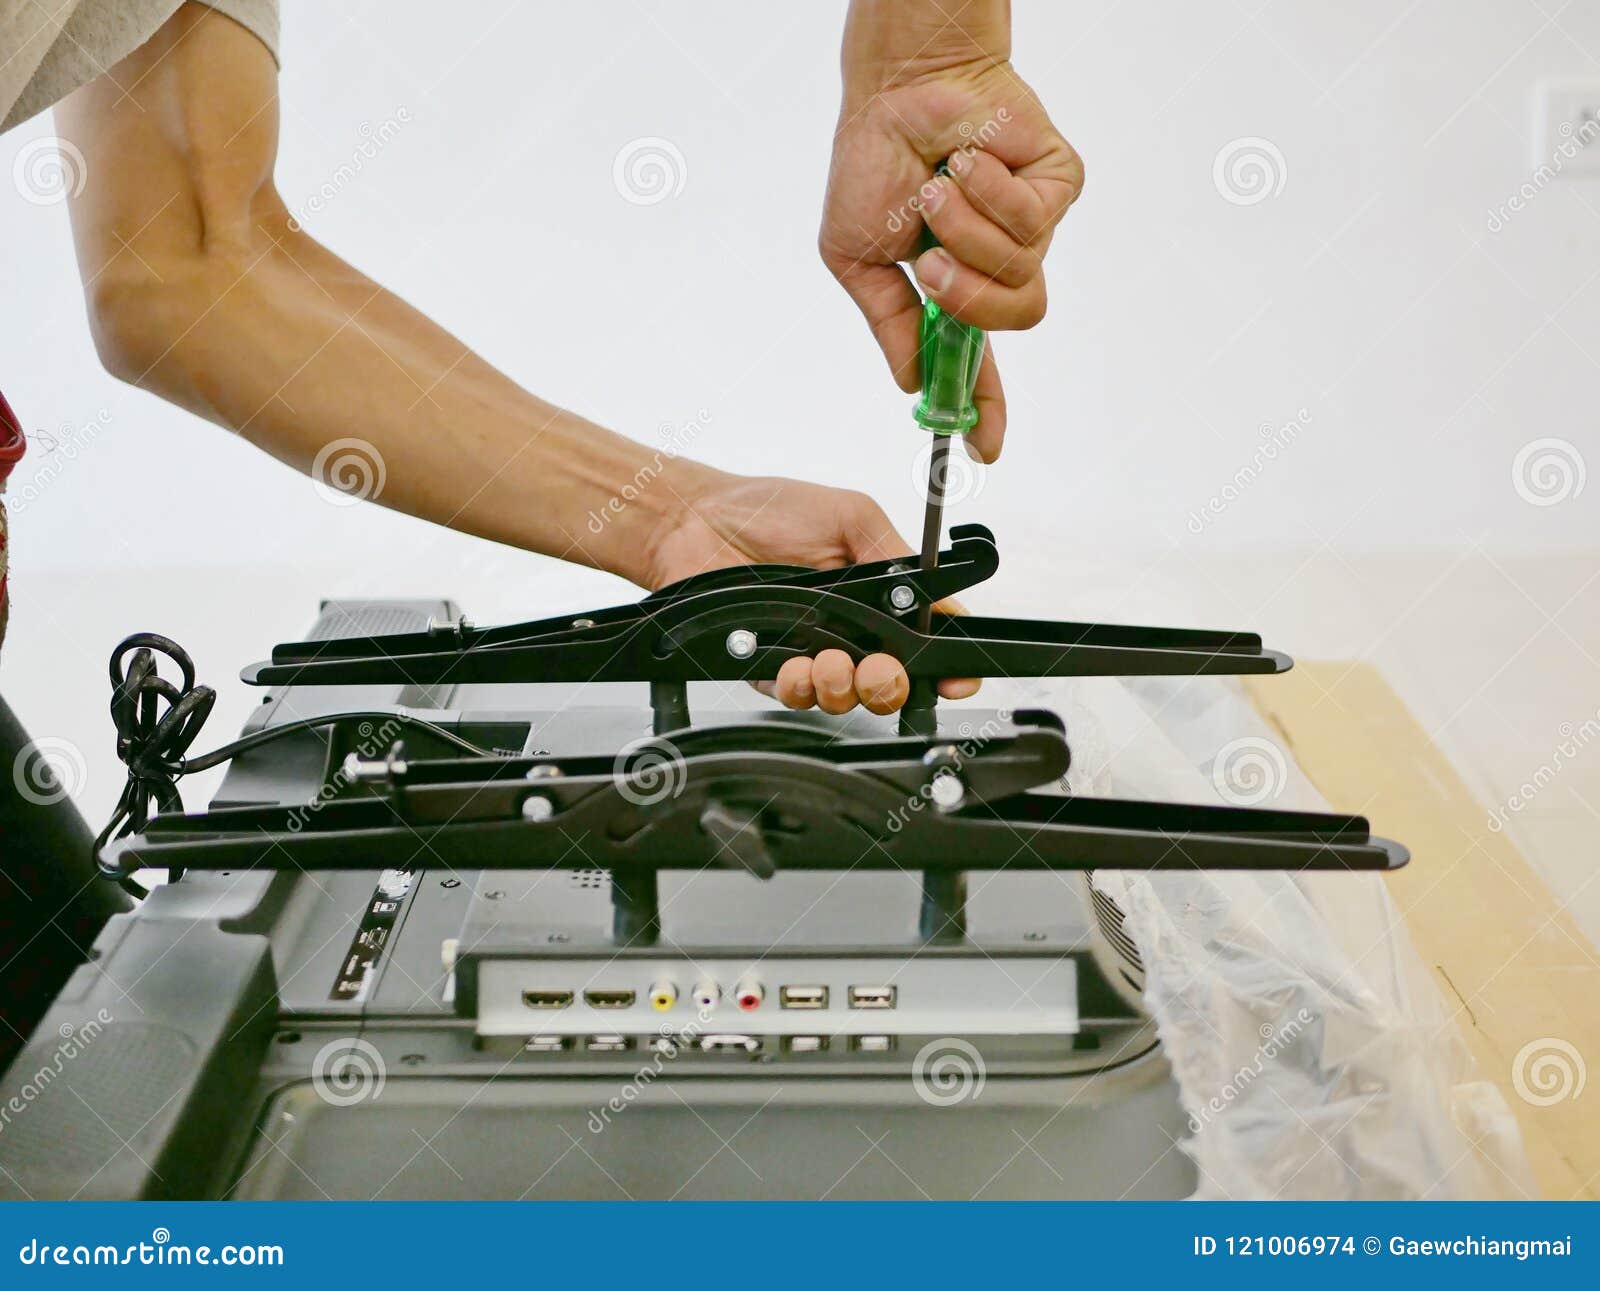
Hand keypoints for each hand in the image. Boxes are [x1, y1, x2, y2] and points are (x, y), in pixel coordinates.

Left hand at [641, 469, 978, 714]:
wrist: (694, 523)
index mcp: (878, 594)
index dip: (946, 668)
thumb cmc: (768, 510)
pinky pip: (796, 696)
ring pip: (845, 698)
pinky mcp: (770, 669)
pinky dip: (799, 686)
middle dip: (890, 684)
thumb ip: (895, 556)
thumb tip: (938, 595)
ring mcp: (811, 652)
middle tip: (878, 668)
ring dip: (844, 687)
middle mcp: (849, 629)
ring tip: (829, 661)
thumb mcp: (851, 516)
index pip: (926, 639)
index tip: (953, 678)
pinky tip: (794, 665)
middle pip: (890, 683)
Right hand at [821, 7, 1082, 462]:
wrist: (899, 90)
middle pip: (1012, 318)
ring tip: (941, 188)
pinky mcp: (1056, 188)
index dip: (982, 405)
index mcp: (952, 287)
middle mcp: (996, 264)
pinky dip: (990, 192)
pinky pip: (1036, 221)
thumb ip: (889, 322)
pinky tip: (970, 162)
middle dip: (966, 294)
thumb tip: (911, 379)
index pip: (976, 358)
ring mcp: (1030, 228)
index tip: (984, 447)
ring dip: (968, 232)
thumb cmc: (873, 160)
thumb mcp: (856, 258)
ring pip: (1021, 271)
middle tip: (930, 262)